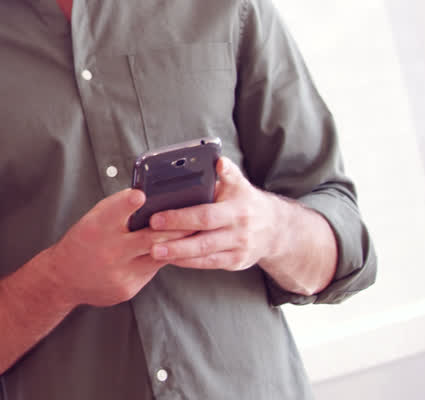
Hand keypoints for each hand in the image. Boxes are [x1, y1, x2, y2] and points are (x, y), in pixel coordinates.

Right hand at [48, 188, 192, 307]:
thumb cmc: (83, 241)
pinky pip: (153, 270)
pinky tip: (173, 250)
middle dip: (176, 227)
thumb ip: (118, 208)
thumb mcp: (93, 219)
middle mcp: (108, 251)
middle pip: (150, 238)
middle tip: (196, 217)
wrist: (64, 278)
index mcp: (96, 228)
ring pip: (158, 255)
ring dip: (178, 243)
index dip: (127, 203)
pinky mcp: (128, 288)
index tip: (141, 195)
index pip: (113, 212)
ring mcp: (119, 272)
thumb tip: (150, 195)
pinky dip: (163, 258)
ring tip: (195, 232)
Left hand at [148, 157, 282, 269]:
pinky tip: (170, 259)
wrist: (275, 229)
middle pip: (203, 236)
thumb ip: (226, 173)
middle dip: (174, 237)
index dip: (181, 217)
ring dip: (178, 253)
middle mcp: (239, 230)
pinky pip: (208, 264)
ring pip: (204, 253)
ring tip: (154, 251)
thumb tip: (217, 160)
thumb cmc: (245, 201)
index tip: (156, 217)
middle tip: (149, 235)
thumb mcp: (239, 184)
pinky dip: (188, 262)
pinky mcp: (236, 262)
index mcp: (237, 208)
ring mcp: (238, 248)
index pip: (206, 214)